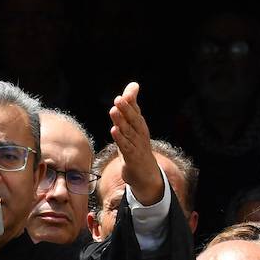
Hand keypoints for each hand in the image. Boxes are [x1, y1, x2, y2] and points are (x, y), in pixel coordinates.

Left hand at [109, 82, 163, 205]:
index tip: (130, 89)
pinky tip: (114, 130)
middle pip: (133, 119)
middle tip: (119, 98)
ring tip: (113, 111)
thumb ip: (130, 107)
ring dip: (121, 121)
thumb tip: (133, 85)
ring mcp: (136, 145)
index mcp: (140, 126)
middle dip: (126, 109)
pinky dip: (120, 138)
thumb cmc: (137, 146)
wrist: (146, 174)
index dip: (132, 101)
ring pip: (128, 132)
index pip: (136, 111)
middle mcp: (140, 134)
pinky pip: (125, 146)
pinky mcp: (131, 157)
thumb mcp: (133, 126)